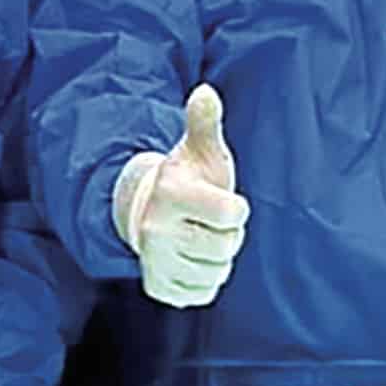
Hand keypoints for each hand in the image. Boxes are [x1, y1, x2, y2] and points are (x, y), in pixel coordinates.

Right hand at [114, 84, 249, 306]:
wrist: (149, 211)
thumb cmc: (189, 179)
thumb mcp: (200, 149)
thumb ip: (205, 121)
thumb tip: (205, 91)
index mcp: (170, 194)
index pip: (232, 214)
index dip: (236, 209)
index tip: (223, 201)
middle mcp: (156, 230)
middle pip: (226, 247)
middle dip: (228, 235)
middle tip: (209, 221)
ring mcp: (154, 262)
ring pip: (217, 273)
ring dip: (218, 259)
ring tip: (201, 238)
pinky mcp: (158, 287)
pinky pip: (203, 294)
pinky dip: (206, 280)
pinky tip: (193, 259)